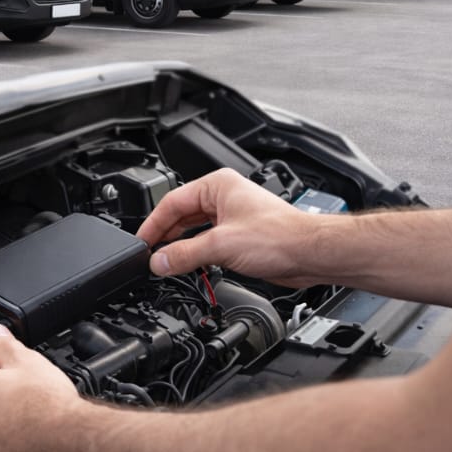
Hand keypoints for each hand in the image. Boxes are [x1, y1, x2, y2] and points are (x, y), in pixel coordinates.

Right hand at [137, 168, 329, 286]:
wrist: (310, 254)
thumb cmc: (279, 236)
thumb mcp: (221, 245)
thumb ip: (184, 255)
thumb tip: (159, 261)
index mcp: (217, 185)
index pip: (173, 202)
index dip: (154, 224)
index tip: (142, 243)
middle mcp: (224, 197)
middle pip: (182, 216)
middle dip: (166, 237)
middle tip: (151, 257)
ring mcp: (232, 216)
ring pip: (194, 230)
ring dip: (181, 247)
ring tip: (166, 264)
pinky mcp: (239, 235)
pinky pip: (208, 242)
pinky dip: (196, 254)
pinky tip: (190, 266)